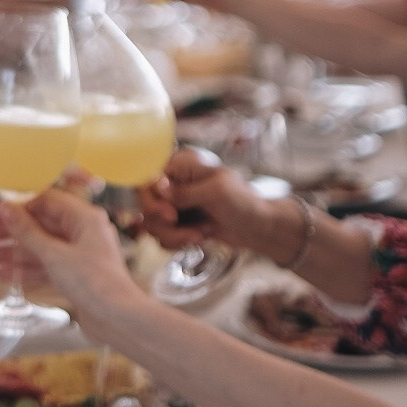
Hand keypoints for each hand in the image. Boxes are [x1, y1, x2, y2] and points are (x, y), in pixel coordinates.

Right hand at [0, 190, 139, 334]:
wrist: (118, 320)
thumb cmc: (93, 282)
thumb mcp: (53, 254)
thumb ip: (27, 231)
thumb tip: (5, 209)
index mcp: (85, 218)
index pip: (47, 202)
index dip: (19, 208)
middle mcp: (84, 233)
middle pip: (41, 226)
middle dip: (12, 233)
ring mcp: (80, 256)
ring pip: (41, 248)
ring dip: (15, 253)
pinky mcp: (76, 276)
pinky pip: (47, 267)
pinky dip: (27, 270)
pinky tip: (6, 276)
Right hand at [139, 149, 267, 251]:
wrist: (259, 228)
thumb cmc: (245, 202)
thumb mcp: (216, 191)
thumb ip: (185, 191)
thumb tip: (158, 188)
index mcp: (181, 165)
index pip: (147, 178)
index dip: (152, 199)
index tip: (171, 215)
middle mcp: (174, 182)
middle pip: (146, 204)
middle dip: (165, 223)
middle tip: (187, 229)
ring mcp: (175, 204)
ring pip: (152, 223)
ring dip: (175, 235)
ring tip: (200, 234)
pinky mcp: (178, 223)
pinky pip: (162, 236)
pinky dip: (178, 241)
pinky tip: (200, 237)